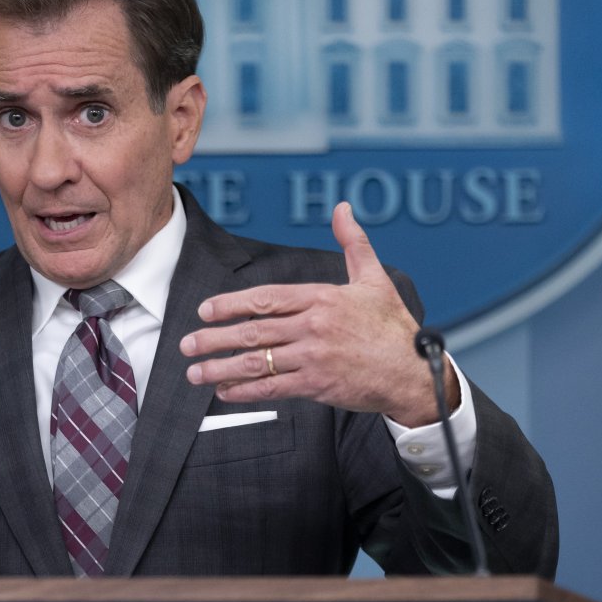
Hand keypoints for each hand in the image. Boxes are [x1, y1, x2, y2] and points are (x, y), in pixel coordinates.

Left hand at [179, 203, 454, 425]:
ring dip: (220, 368)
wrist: (414, 373)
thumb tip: (343, 208)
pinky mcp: (318, 385)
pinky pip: (272, 388)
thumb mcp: (375, 279)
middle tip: (187, 344)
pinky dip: (245, 391)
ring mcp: (314, 357)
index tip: (205, 310)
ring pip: (256, 362)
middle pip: (253, 331)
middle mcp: (314, 326)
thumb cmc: (393, 327)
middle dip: (213, 338)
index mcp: (322, 298)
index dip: (230, 305)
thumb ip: (354, 244)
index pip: (265, 299)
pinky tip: (225, 392)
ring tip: (195, 372)